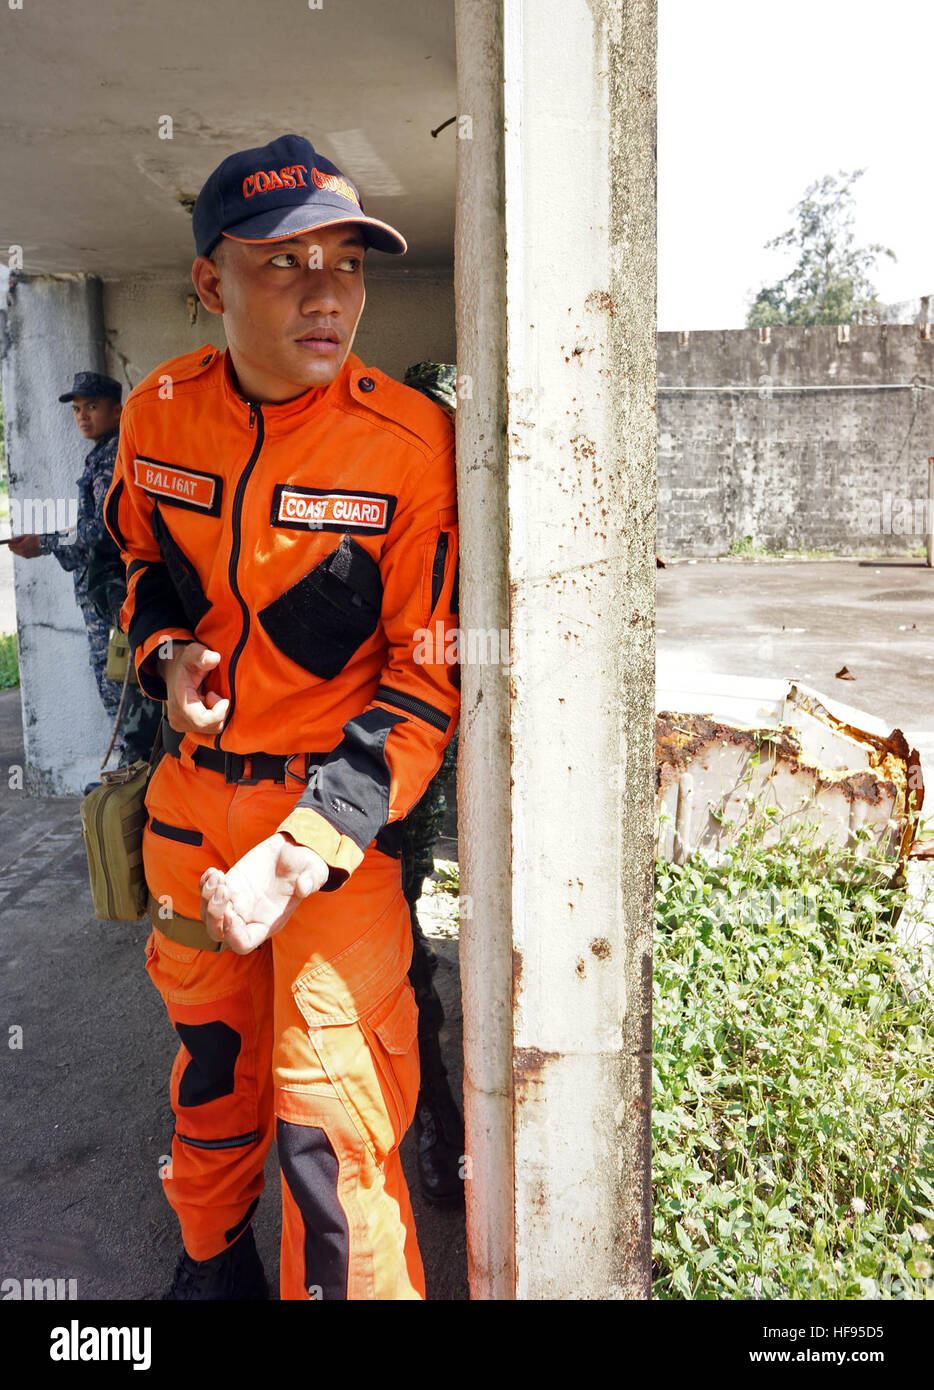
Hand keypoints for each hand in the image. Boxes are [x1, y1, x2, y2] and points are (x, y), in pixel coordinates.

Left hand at [8, 534, 40, 557]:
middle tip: (14, 543)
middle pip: (13, 550)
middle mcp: (22, 552)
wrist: (44, 545)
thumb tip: (10, 540)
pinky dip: (22, 551)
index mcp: (21, 546)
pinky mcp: (28, 557)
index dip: (10, 544)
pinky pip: (22, 554)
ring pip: (17, 553)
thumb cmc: (35, 538)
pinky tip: (26, 548)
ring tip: (22, 545)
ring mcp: (25, 555)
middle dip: (13, 547)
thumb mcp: (26, 536)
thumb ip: (17, 538)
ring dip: (17, 549)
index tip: (10, 542)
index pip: (11, 546)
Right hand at [159, 641, 229, 734]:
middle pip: (210, 727)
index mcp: (180, 704)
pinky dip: (212, 716)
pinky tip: (206, 702)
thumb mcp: (194, 653)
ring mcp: (180, 724)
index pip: (203, 721)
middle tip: (212, 693)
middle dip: (218, 711)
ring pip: (210, 729)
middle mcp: (177, 719)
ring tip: (207, 695)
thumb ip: (202, 656)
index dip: (219, 712)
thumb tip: (214, 658)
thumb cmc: (185, 662)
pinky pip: (207, 728)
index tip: (220, 696)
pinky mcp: (185, 726)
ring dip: (215, 713)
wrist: (172, 668)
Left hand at [200, 833, 329, 952]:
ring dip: (206, 897)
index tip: (231, 912)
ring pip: (209, 914)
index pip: (242, 944)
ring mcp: (236, 902)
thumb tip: (303, 887)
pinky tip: (214, 872)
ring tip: (217, 876)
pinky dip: (204, 885)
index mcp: (268, 923)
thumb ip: (312, 880)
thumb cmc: (306, 866)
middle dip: (213, 914)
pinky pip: (207, 893)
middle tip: (223, 889)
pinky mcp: (229, 884)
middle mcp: (249, 917)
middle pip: (218, 933)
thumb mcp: (315, 871)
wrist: (295, 850)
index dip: (232, 934)